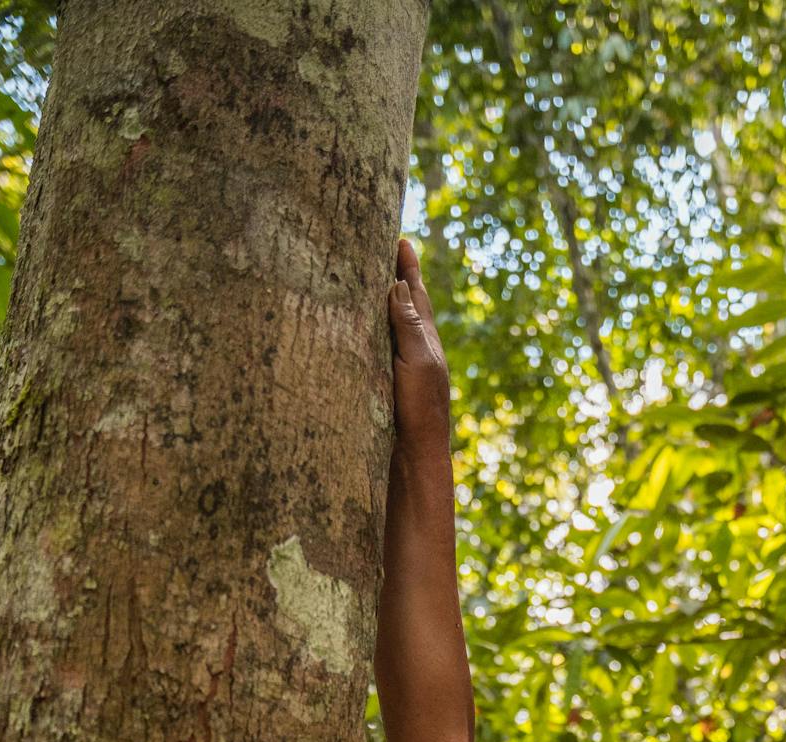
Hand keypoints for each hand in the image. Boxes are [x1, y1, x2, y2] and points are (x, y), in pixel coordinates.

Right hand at [386, 235, 450, 451]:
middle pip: (403, 305)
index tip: (401, 238)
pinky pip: (375, 347)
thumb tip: (399, 285)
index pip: (414, 293)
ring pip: (389, 326)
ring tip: (372, 279)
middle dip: (396, 277)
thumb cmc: (418, 411)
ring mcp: (399, 369)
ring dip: (381, 302)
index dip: (408, 267)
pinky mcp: (384, 386)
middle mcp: (413, 351)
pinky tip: (361, 331)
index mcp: (425, 340)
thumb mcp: (417, 362)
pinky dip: (370, 331)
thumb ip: (407, 325)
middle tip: (387, 248)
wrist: (413, 459)